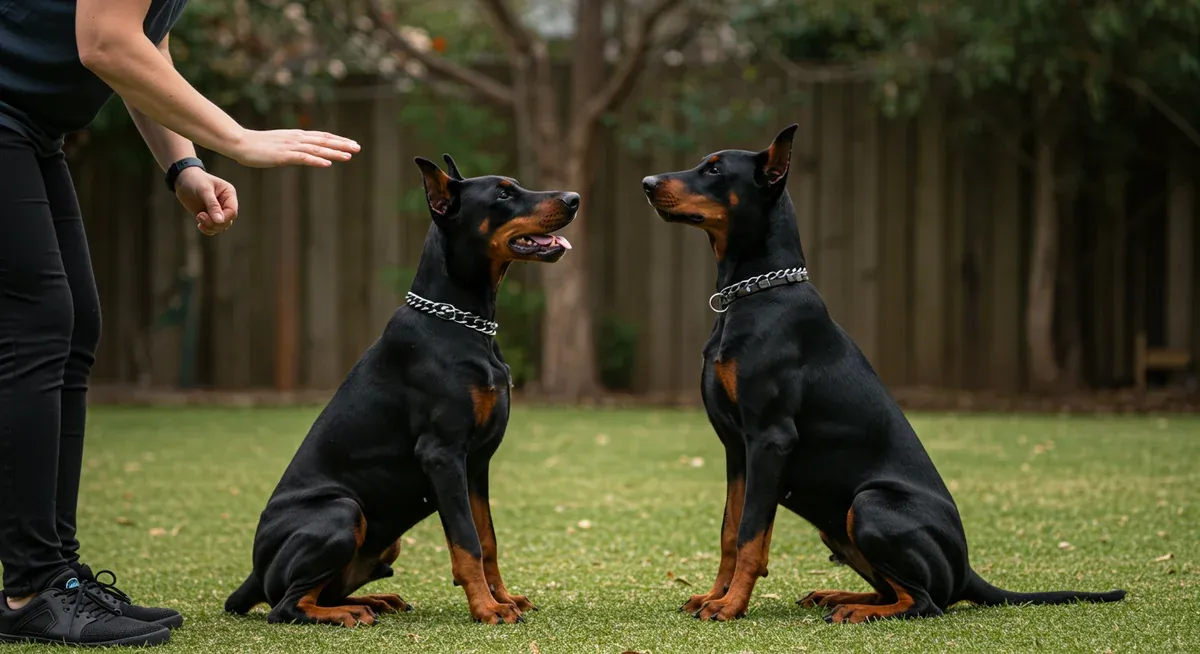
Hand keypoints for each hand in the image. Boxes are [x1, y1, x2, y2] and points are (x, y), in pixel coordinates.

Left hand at [174, 168, 237, 235]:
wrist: (182, 180)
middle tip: (200, 216)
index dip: (224, 218)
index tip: (211, 218)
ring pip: (221, 226)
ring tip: (198, 217)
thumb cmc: (194, 180)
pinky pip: (213, 228)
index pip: (232, 211)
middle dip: (215, 223)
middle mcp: (226, 203)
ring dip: (210, 226)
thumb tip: (220, 220)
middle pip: (227, 221)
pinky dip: (207, 229)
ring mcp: (218, 211)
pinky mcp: (210, 216)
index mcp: (229, 194)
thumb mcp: (204, 190)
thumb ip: (212, 205)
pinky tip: (199, 224)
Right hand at [227, 128, 359, 167]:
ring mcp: (291, 147)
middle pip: (324, 141)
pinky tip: (327, 164)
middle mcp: (297, 139)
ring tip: (349, 156)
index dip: (338, 140)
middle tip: (358, 148)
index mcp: (297, 136)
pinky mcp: (283, 156)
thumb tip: (304, 151)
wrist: (240, 143)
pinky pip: (303, 158)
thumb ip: (293, 147)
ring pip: (317, 149)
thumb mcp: (280, 144)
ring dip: (334, 153)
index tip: (352, 144)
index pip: (322, 137)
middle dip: (342, 144)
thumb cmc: (258, 145)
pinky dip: (316, 160)